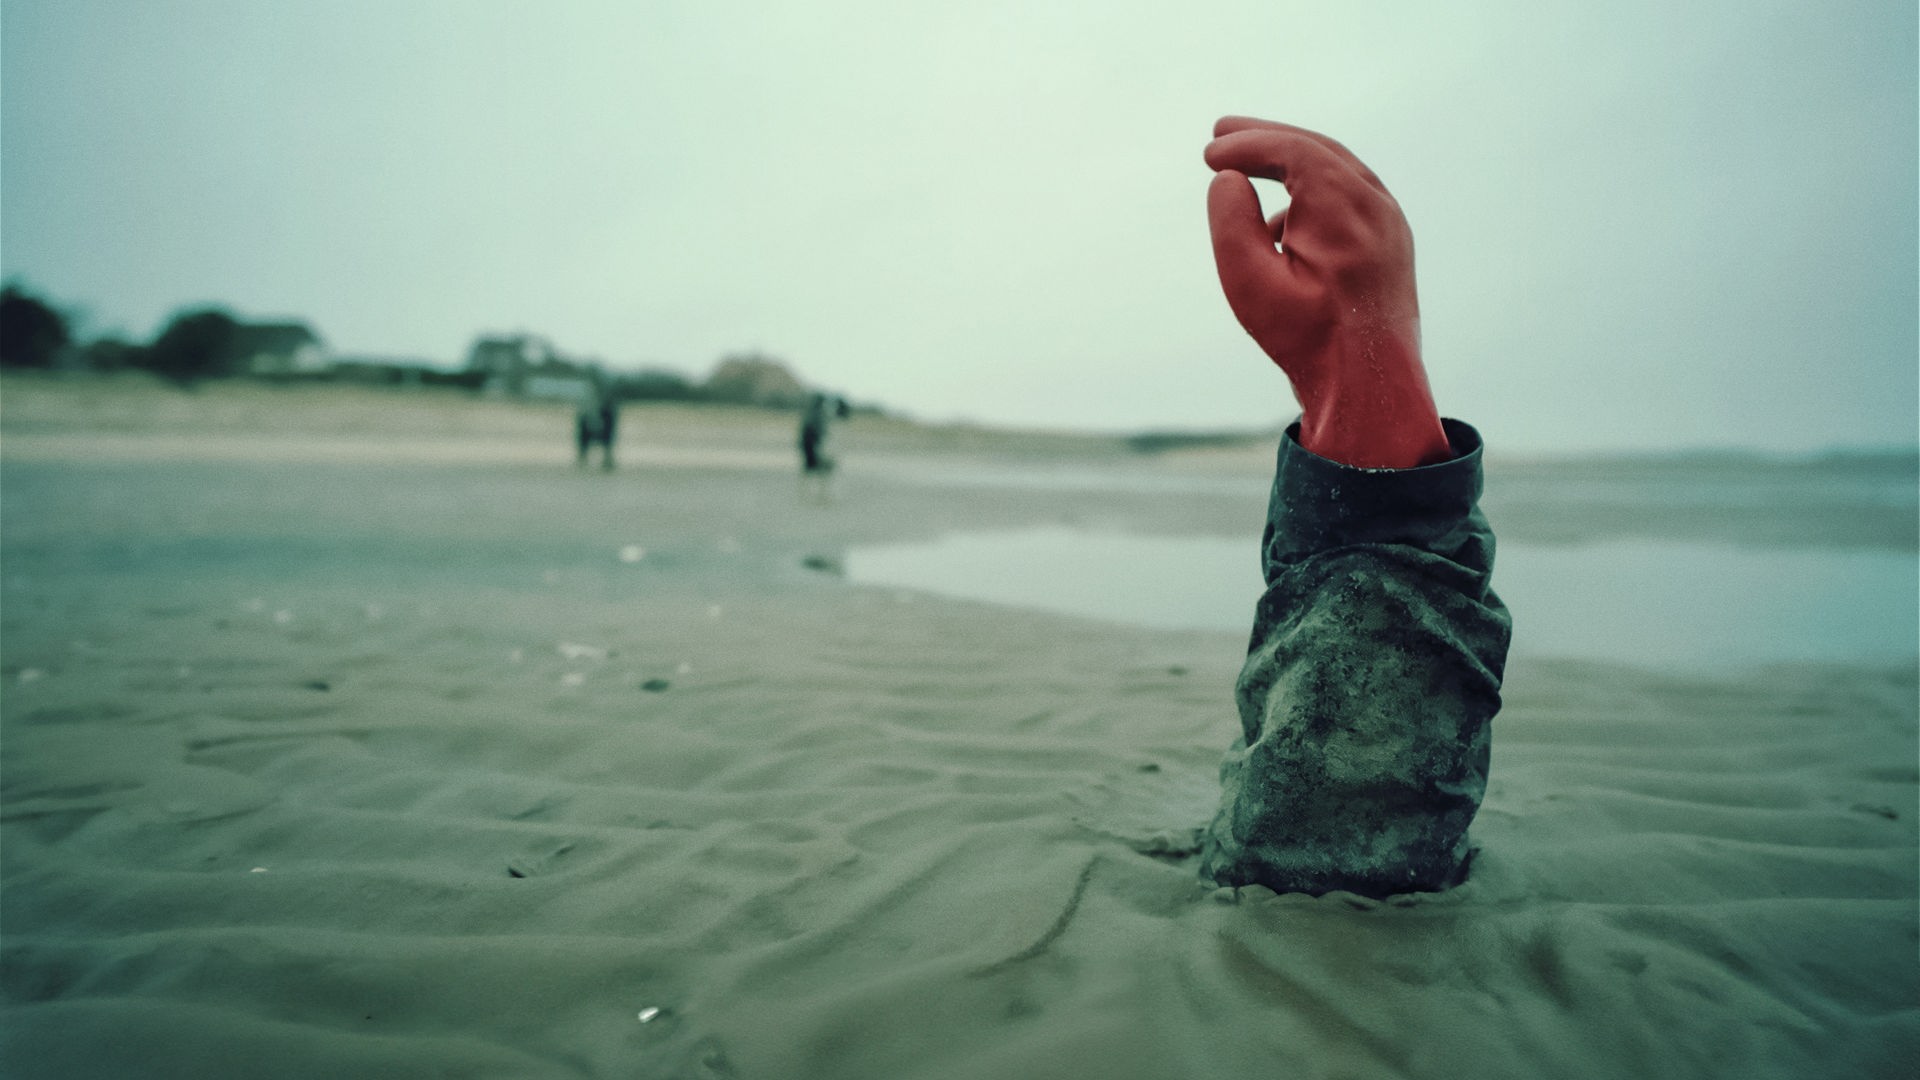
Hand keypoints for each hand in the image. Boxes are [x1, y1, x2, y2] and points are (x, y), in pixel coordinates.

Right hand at [1206, 117, 1450, 468]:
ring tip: (1248, 170)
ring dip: (1290, 162)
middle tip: (1222, 131)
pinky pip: (1349, 199)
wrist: (1370, 384)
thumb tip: (1229, 179)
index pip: (1291, 150)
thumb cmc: (1306, 338)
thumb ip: (1231, 222)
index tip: (1208, 153)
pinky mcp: (1391, 244)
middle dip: (1267, 138)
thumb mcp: (1249, 282)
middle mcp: (1375, 203)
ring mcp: (1389, 222)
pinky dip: (1310, 194)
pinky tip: (1279, 226)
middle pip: (1316, 149)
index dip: (1246, 143)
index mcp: (1344, 204)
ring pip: (1336, 170)